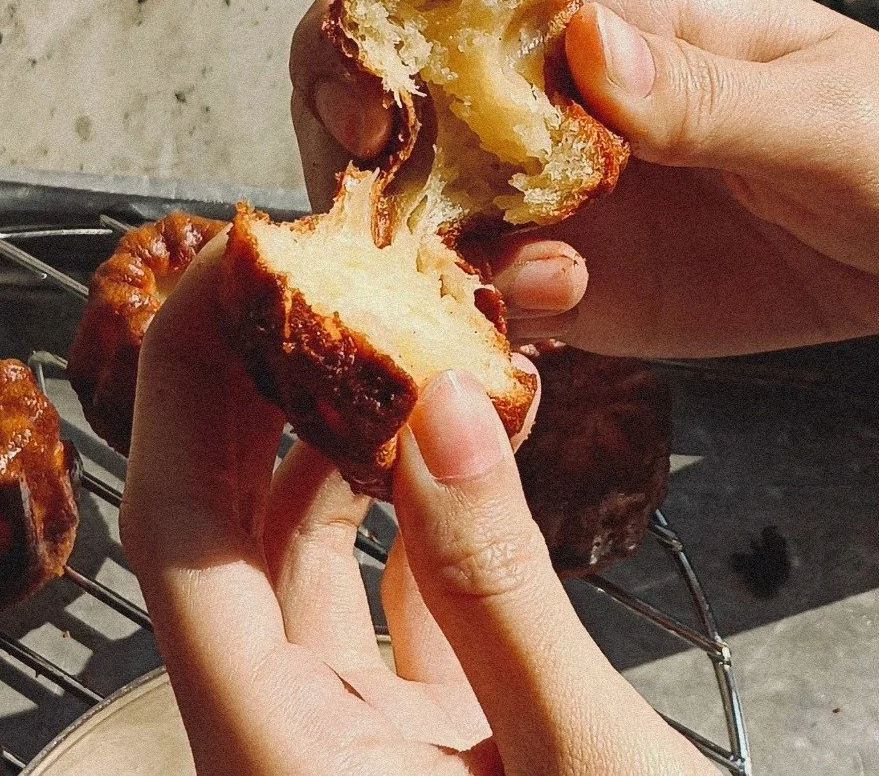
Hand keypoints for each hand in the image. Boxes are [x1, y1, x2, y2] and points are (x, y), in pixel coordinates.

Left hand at [120, 243, 713, 774]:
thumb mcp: (581, 765)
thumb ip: (498, 587)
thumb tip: (442, 406)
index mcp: (280, 767)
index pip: (181, 537)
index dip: (184, 385)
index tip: (230, 267)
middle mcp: (289, 750)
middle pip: (224, 532)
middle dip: (252, 387)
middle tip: (306, 276)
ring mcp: (350, 744)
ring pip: (303, 557)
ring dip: (339, 440)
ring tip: (390, 344)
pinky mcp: (423, 735)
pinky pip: (387, 591)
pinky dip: (416, 507)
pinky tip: (455, 445)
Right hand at [291, 0, 878, 357]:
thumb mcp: (827, 114)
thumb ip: (706, 92)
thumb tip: (589, 41)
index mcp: (613, 18)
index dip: (376, 34)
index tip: (367, 105)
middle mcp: (561, 103)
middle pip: (399, 99)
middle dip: (356, 149)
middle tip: (391, 212)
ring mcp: (562, 195)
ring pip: (425, 208)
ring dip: (425, 253)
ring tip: (552, 285)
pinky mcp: (584, 281)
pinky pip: (492, 296)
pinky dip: (481, 318)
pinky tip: (552, 329)